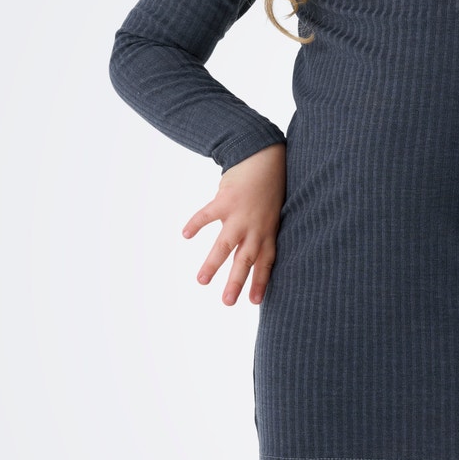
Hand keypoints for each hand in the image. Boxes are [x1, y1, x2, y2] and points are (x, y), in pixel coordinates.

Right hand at [182, 142, 286, 304]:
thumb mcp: (272, 214)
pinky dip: (195, 224)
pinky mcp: (225, 200)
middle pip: (245, 260)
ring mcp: (239, 215)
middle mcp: (255, 228)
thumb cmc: (268, 188)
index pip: (266, 263)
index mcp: (268, 233)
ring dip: (212, 263)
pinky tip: (185, 234)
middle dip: (236, 282)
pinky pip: (207, 215)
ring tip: (201, 281)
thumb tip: (248, 256)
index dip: (261, 282)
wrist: (264, 157)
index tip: (255, 302)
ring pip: (225, 244)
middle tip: (227, 302)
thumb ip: (261, 235)